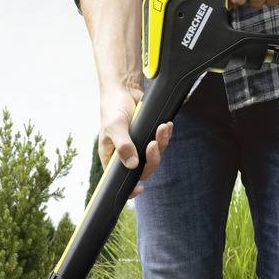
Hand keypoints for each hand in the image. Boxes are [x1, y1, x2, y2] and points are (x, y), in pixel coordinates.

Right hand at [98, 79, 172, 198]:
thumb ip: (123, 146)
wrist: (124, 89)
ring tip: (162, 128)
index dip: (130, 188)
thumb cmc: (113, 108)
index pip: (120, 179)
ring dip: (161, 144)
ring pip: (155, 156)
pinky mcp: (149, 136)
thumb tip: (133, 164)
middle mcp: (126, 155)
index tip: (139, 190)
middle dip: (152, 158)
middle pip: (143, 169)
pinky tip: (166, 125)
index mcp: (112, 157)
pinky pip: (161, 142)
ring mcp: (138, 146)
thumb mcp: (114, 127)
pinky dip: (165, 135)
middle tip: (153, 144)